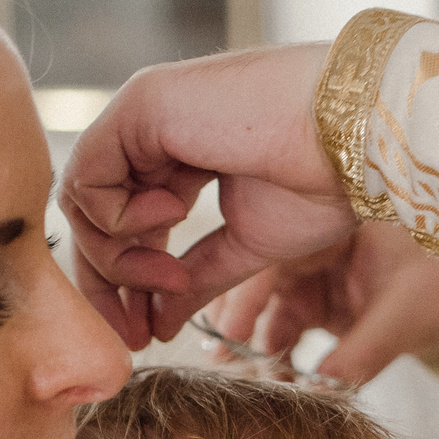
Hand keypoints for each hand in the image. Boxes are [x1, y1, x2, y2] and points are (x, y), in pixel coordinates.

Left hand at [56, 43, 353, 346]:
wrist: (354, 139)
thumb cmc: (323, 181)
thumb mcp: (249, 244)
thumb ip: (197, 277)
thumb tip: (158, 324)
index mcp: (184, 157)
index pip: (125, 226)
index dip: (125, 286)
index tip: (142, 335)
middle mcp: (156, 132)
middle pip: (94, 217)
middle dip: (110, 283)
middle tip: (138, 330)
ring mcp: (144, 115)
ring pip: (84, 201)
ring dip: (120, 255)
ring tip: (173, 272)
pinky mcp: (140, 103)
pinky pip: (88, 175)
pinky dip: (117, 214)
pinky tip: (173, 214)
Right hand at [204, 218, 438, 384]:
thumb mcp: (407, 315)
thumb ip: (361, 353)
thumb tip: (317, 391)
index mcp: (328, 219)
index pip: (265, 249)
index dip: (238, 291)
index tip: (223, 332)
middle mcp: (315, 244)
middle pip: (257, 283)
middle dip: (239, 326)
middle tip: (219, 367)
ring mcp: (322, 278)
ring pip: (273, 314)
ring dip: (257, 349)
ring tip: (242, 384)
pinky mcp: (334, 308)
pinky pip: (296, 335)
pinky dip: (284, 360)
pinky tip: (273, 388)